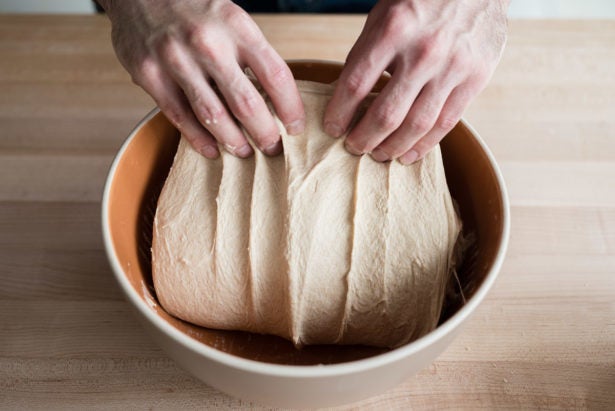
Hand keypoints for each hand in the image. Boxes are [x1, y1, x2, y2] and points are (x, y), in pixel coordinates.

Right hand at [99, 0, 304, 158]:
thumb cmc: (194, 9)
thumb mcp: (231, 19)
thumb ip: (250, 54)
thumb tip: (276, 101)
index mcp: (236, 25)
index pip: (275, 75)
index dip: (290, 108)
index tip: (297, 127)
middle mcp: (207, 43)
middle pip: (246, 103)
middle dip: (265, 133)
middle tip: (273, 148)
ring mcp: (175, 60)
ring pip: (213, 116)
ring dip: (234, 141)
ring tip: (245, 152)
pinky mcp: (149, 74)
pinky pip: (180, 117)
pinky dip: (199, 139)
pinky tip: (213, 149)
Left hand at [323, 0, 508, 163]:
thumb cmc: (422, 0)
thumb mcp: (385, 15)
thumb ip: (367, 54)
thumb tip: (346, 98)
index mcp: (393, 29)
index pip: (355, 84)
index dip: (339, 113)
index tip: (332, 128)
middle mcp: (423, 51)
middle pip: (386, 114)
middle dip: (364, 138)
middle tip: (353, 148)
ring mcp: (453, 67)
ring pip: (416, 125)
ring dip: (392, 148)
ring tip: (378, 155)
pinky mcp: (476, 78)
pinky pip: (446, 123)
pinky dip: (423, 145)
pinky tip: (408, 155)